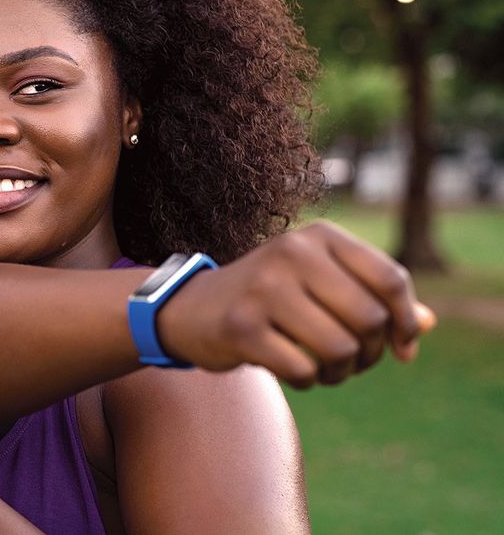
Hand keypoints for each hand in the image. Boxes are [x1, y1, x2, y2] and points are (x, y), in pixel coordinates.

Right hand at [158, 220, 437, 388]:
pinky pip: (304, 369)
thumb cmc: (270, 298)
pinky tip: (293, 371)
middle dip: (371, 354)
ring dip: (340, 372)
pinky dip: (307, 380)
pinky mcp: (242, 326)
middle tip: (352, 362)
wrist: (191, 309)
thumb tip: (426, 325)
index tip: (402, 348)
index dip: (406, 321)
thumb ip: (373, 299)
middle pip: (369, 319)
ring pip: (340, 349)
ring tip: (325, 369)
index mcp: (317, 236)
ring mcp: (264, 288)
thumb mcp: (320, 285)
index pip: (389, 279)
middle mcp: (291, 253)